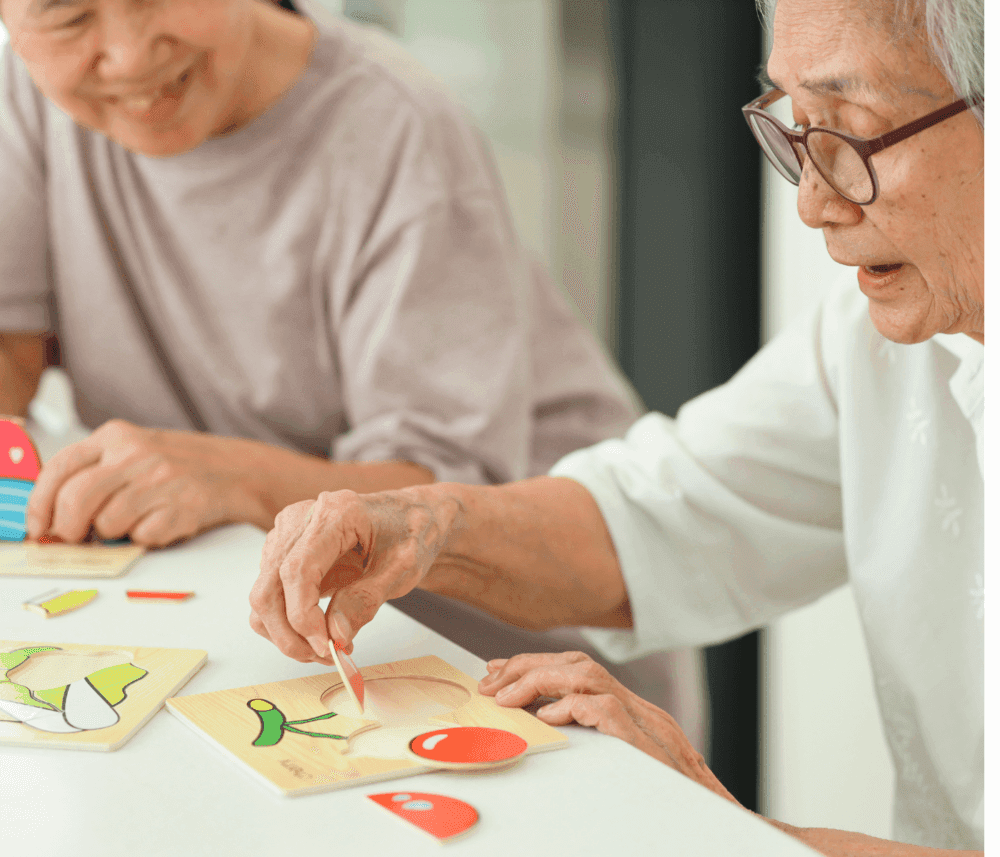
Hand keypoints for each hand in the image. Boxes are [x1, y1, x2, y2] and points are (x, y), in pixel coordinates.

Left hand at [26, 420, 264, 546]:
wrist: (237, 469)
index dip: (40, 504)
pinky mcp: (183, 506)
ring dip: (115, 534)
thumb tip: (51, 516)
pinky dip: (148, 538)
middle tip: (76, 537)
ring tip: (134, 522)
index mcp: (116, 436)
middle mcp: (135, 453)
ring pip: (108, 524)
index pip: (59, 469)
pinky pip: (143, 537)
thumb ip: (93, 474)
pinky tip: (162, 522)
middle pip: (76, 500)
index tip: (39, 526)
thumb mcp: (131, 453)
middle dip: (69, 529)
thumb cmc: (177, 466)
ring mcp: (161, 479)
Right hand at [249, 487, 458, 663]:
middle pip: (269, 587)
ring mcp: (288, 534)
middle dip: (290, 633)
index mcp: (334, 513)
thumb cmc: (411, 532)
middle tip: (325, 656)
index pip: (297, 569)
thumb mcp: (402, 567)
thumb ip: (366, 599)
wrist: (412, 517)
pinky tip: (317, 632)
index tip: (324, 646)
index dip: (303, 615)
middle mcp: (301, 519)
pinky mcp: (285, 552)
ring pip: (264, 596)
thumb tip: (336, 635)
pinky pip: (271, 595)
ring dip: (286, 633)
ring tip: (325, 647)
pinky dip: (286, 622)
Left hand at [479, 651, 738, 804]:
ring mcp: (649, 725)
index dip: (537, 667)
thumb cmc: (671, 811)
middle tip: (490, 682)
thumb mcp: (627, 771)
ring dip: (539, 680)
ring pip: (587, 676)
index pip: (580, 670)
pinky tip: (546, 718)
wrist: (719, 835)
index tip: (499, 674)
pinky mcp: (648, 746)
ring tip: (506, 697)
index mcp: (635, 715)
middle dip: (528, 667)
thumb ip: (596, 744)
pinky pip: (604, 710)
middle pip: (578, 664)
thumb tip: (544, 731)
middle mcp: (643, 712)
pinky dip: (571, 707)